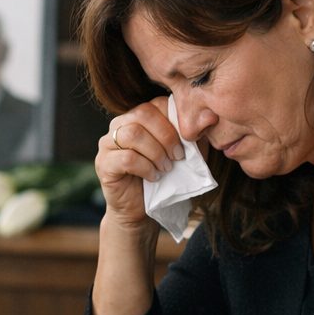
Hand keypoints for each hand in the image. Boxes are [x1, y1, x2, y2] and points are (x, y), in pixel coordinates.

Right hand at [97, 96, 184, 232]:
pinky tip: (154, 177)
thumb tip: (210, 117)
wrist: (142, 210)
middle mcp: (119, 124)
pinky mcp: (103, 163)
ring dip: (156, 152)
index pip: (156, 104)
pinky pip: (126, 158)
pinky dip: (145, 167)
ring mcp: (108, 143)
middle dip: (166, 135)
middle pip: (142, 114)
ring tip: (166, 168)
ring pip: (132, 134)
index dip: (175, 120)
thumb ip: (193, 136)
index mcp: (138, 117)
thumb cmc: (163, 179)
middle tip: (178, 157)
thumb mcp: (184, 155)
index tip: (188, 142)